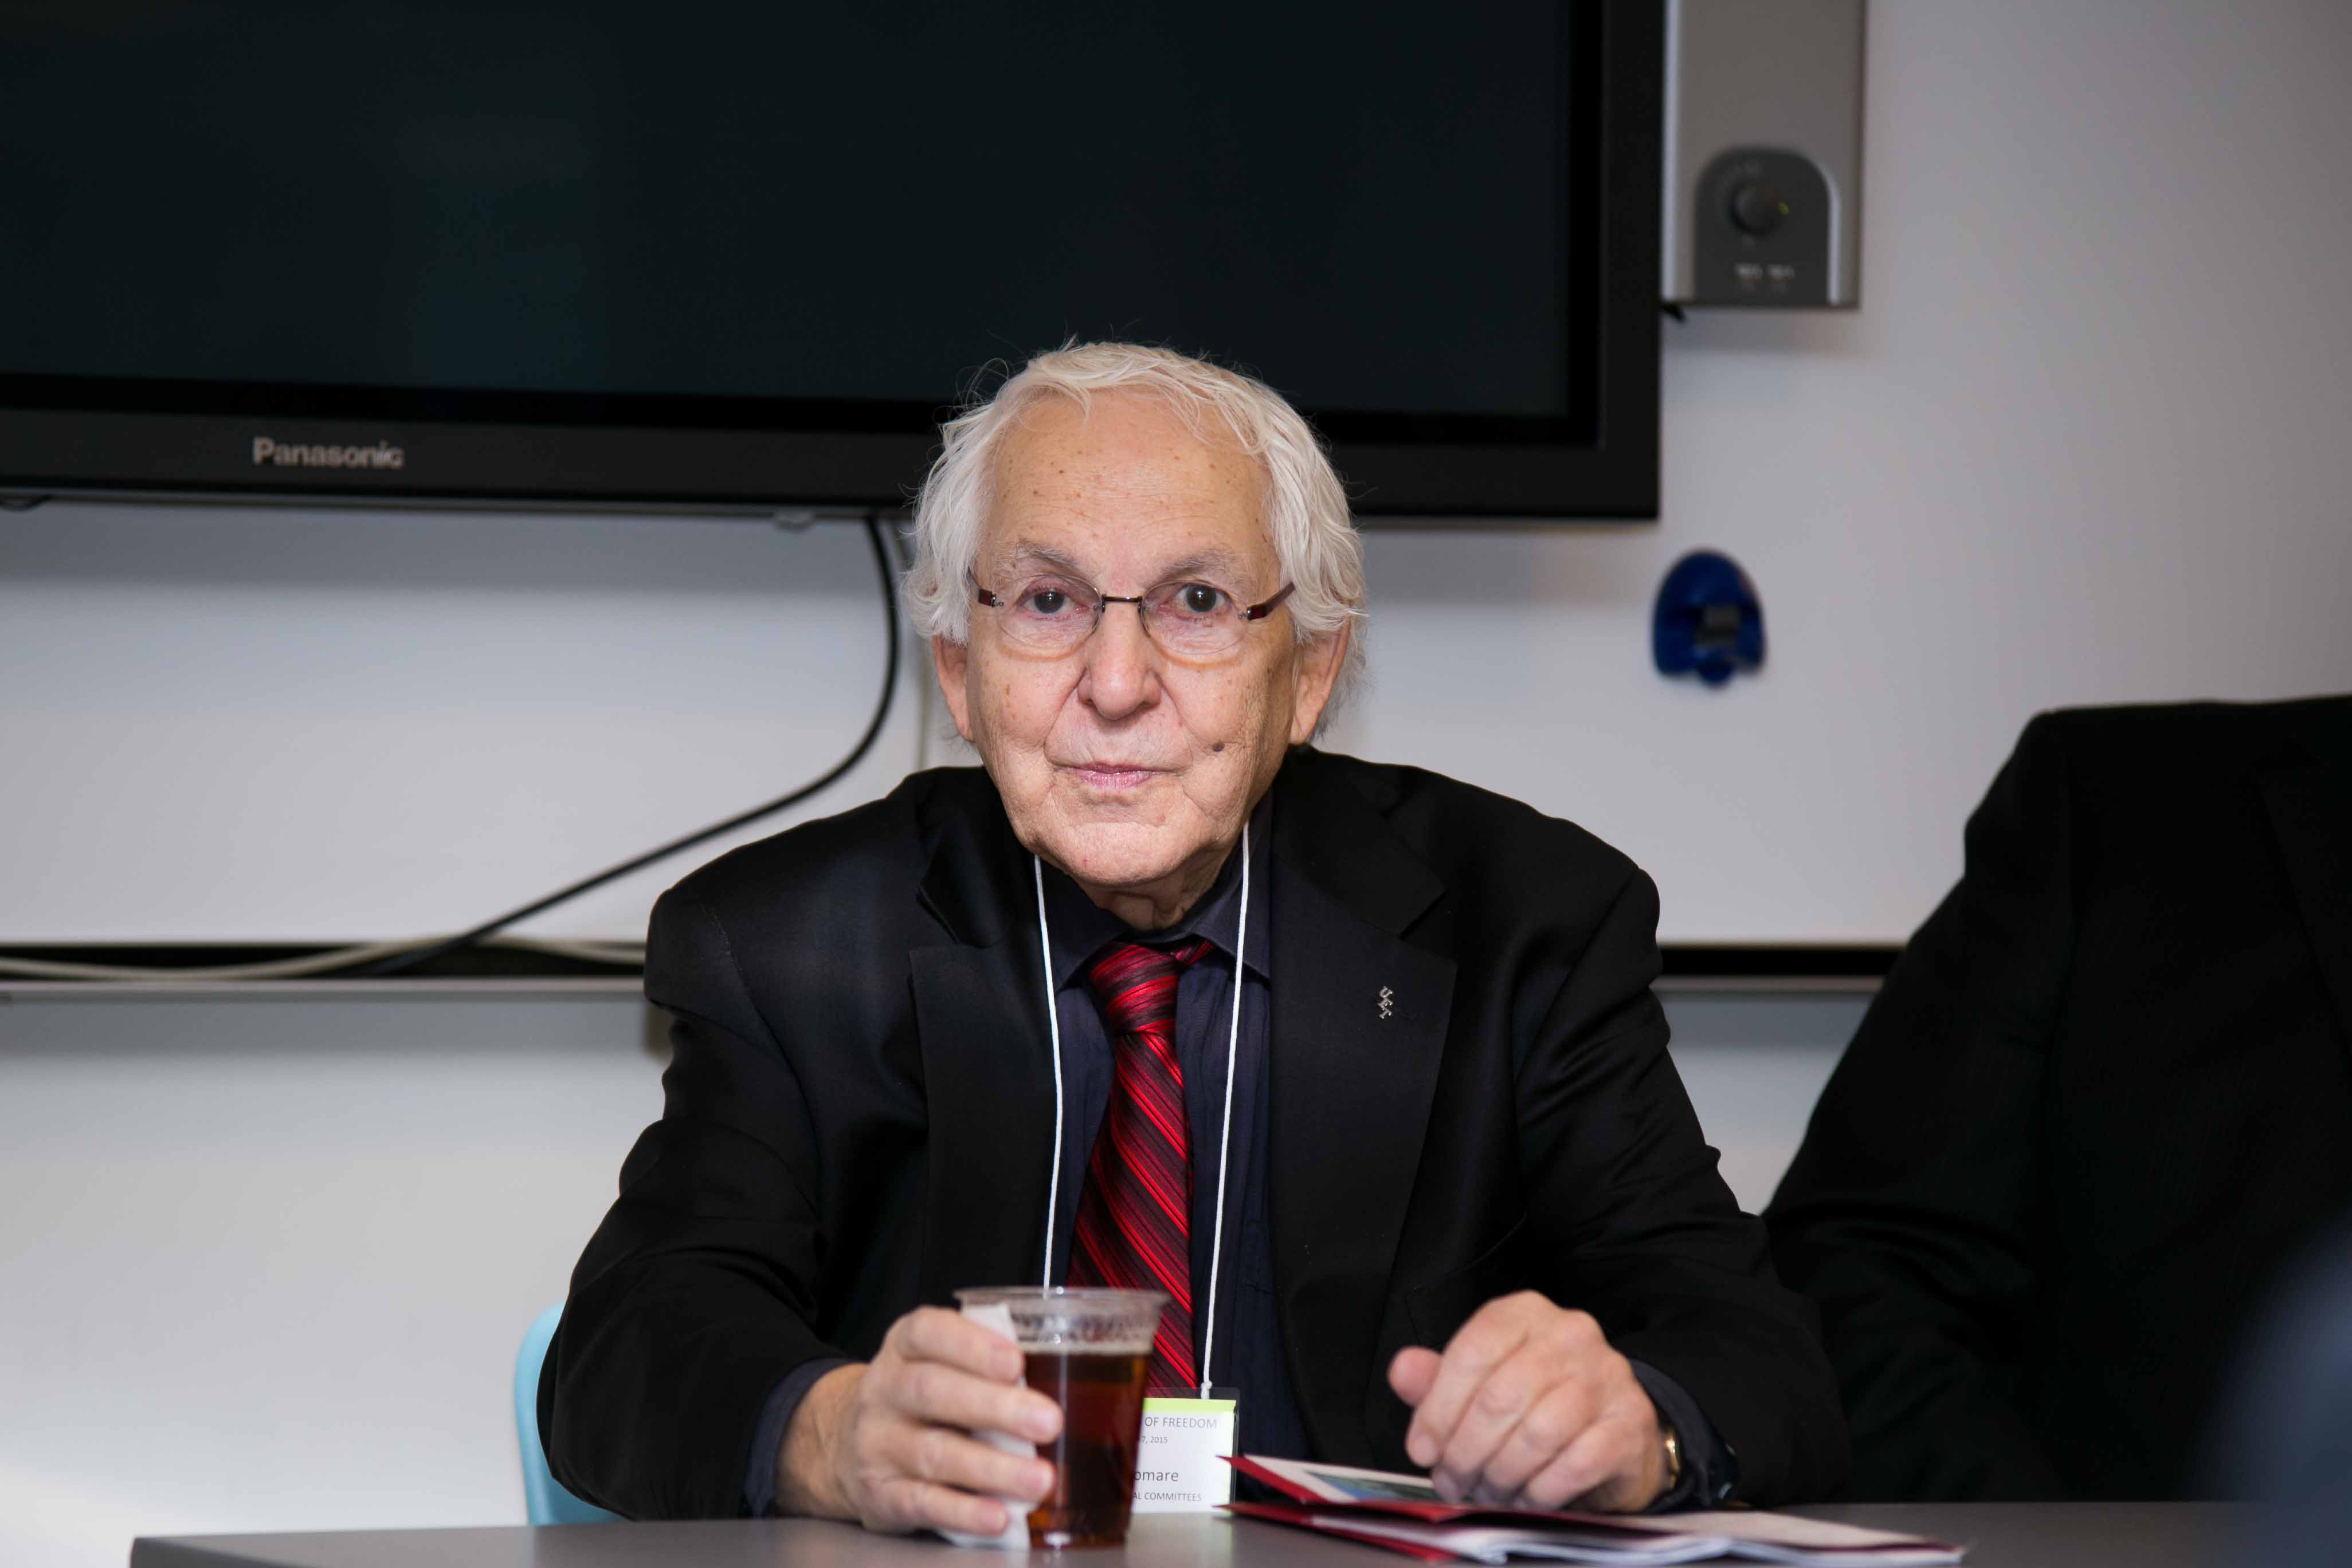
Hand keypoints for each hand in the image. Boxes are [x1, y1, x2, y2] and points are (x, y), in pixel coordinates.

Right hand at [777, 1306, 1061, 1535]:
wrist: (847, 1445)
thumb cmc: (919, 1399)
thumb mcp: (939, 1363)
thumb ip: (984, 1366)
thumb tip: (1059, 1379)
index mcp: (904, 1346)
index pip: (930, 1333)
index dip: (973, 1346)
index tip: (1016, 1362)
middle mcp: (885, 1390)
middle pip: (934, 1392)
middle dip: (996, 1408)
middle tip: (1049, 1422)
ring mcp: (878, 1444)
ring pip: (933, 1453)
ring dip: (993, 1468)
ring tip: (1041, 1479)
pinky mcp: (880, 1495)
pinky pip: (922, 1503)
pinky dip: (963, 1512)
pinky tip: (998, 1516)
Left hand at [1387, 1290, 1666, 1512]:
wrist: (1615, 1430)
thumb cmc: (1538, 1402)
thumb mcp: (1482, 1382)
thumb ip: (1438, 1378)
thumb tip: (1402, 1370)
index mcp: (1526, 1313)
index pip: (1472, 1351)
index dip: (1438, 1407)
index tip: (1422, 1449)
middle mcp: (1570, 1334)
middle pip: (1500, 1398)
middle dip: (1465, 1451)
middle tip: (1451, 1481)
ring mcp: (1607, 1376)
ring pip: (1536, 1434)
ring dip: (1500, 1474)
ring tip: (1486, 1491)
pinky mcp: (1629, 1423)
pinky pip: (1574, 1465)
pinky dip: (1540, 1491)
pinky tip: (1525, 1497)